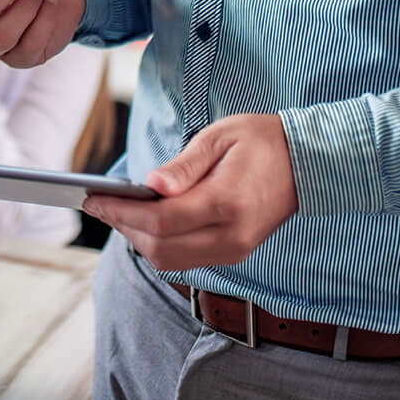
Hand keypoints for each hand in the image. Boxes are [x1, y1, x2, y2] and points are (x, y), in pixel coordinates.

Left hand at [82, 114, 297, 270]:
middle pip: (161, 248)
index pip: (161, 220)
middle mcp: (231, 236)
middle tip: (98, 204)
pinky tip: (145, 221)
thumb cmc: (260, 141)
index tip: (92, 198)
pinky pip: (187, 259)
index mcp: (226, 203)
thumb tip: (149, 185)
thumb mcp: (219, 138)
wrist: (307, 162)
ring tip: (116, 211)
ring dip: (139, 240)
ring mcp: (235, 250)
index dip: (122, 211)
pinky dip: (160, 245)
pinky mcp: (235, 253)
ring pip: (171, 261)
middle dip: (123, 226)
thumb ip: (183, 167)